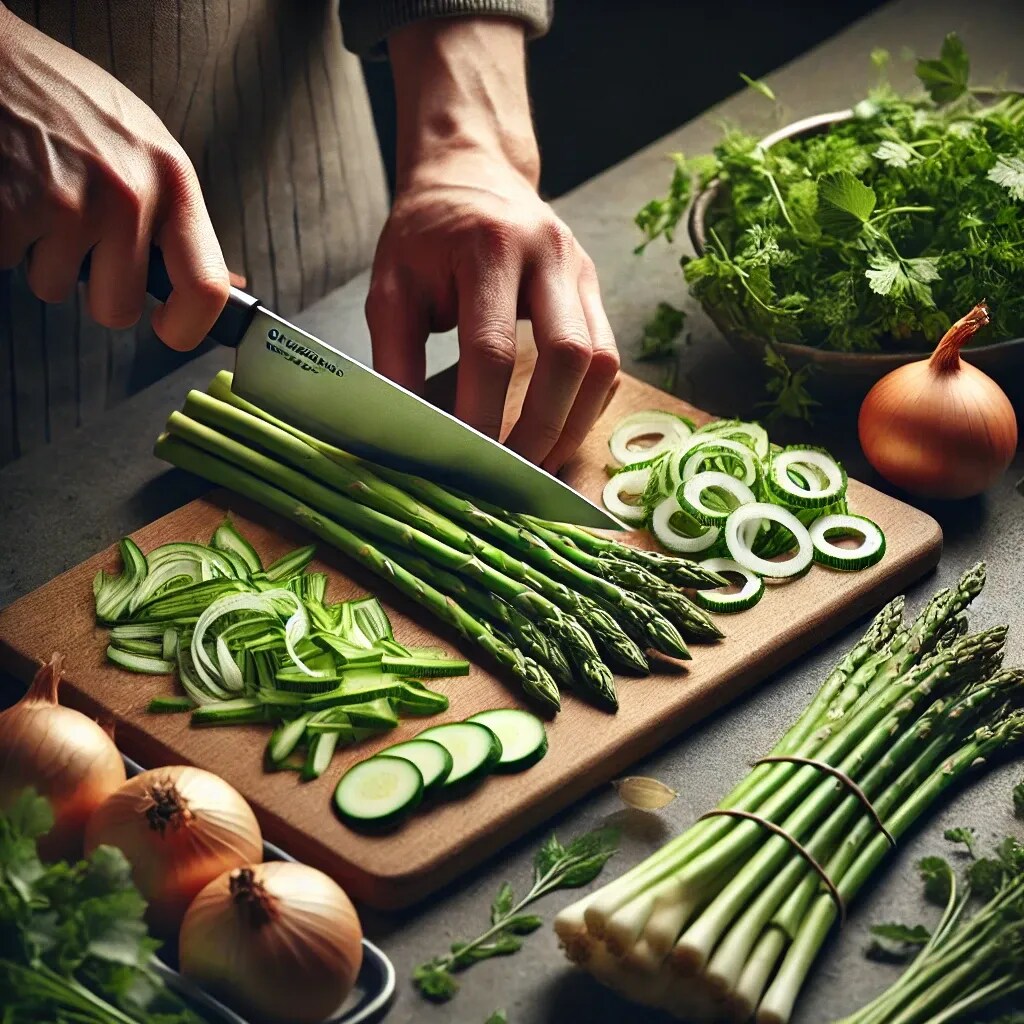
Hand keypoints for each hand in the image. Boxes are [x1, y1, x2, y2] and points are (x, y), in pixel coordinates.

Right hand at [0, 6, 227, 348]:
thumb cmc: (70, 103)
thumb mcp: (145, 149)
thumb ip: (179, 219)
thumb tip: (232, 285)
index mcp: (172, 181)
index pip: (206, 286)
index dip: (188, 326)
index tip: (171, 329)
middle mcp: (127, 195)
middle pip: (118, 308)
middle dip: (94, 289)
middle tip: (78, 240)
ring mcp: (66, 203)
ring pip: (54, 289)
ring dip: (41, 257)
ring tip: (38, 196)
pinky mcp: (10, 210)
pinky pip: (9, 265)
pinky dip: (5, 241)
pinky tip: (11, 193)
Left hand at [367, 18, 618, 471]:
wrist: (473, 174)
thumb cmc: (424, 237)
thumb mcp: (391, 288)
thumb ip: (395, 358)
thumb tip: (408, 435)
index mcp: (487, 248)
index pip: (492, 349)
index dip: (482, 414)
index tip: (464, 462)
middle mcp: (549, 254)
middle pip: (568, 356)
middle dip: (542, 428)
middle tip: (511, 475)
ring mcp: (582, 271)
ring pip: (603, 362)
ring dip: (573, 424)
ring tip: (538, 463)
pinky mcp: (596, 289)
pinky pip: (608, 359)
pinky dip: (586, 405)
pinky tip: (557, 430)